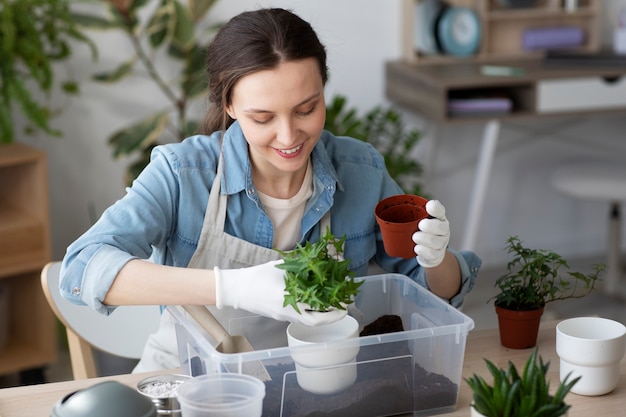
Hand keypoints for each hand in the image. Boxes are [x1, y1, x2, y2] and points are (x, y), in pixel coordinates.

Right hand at [214, 260, 345, 325]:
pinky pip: (300, 318)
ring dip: (322, 316)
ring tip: (332, 307)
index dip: (334, 306)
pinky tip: (316, 305)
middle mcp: (288, 310)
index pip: (318, 307)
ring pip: (308, 321)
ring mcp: (283, 316)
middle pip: (316, 320)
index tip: (344, 301)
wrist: (237, 289)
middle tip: (343, 308)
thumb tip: (318, 260)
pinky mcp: (279, 316)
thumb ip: (300, 265)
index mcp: (290, 297)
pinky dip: (311, 314)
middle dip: (332, 316)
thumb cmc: (258, 275)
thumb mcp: (281, 267)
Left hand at [412, 200, 449, 267]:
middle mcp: (443, 229)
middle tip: (420, 225)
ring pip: (436, 241)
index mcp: (438, 217)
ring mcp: (441, 243)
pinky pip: (432, 254)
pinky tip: (417, 248)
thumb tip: (383, 203)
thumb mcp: (417, 219)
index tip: (428, 206)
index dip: (435, 208)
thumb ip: (408, 211)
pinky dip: (423, 251)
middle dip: (430, 226)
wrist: (430, 251)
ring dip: (424, 239)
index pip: (440, 211)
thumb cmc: (421, 230)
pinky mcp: (437, 255)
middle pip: (440, 227)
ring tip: (415, 237)